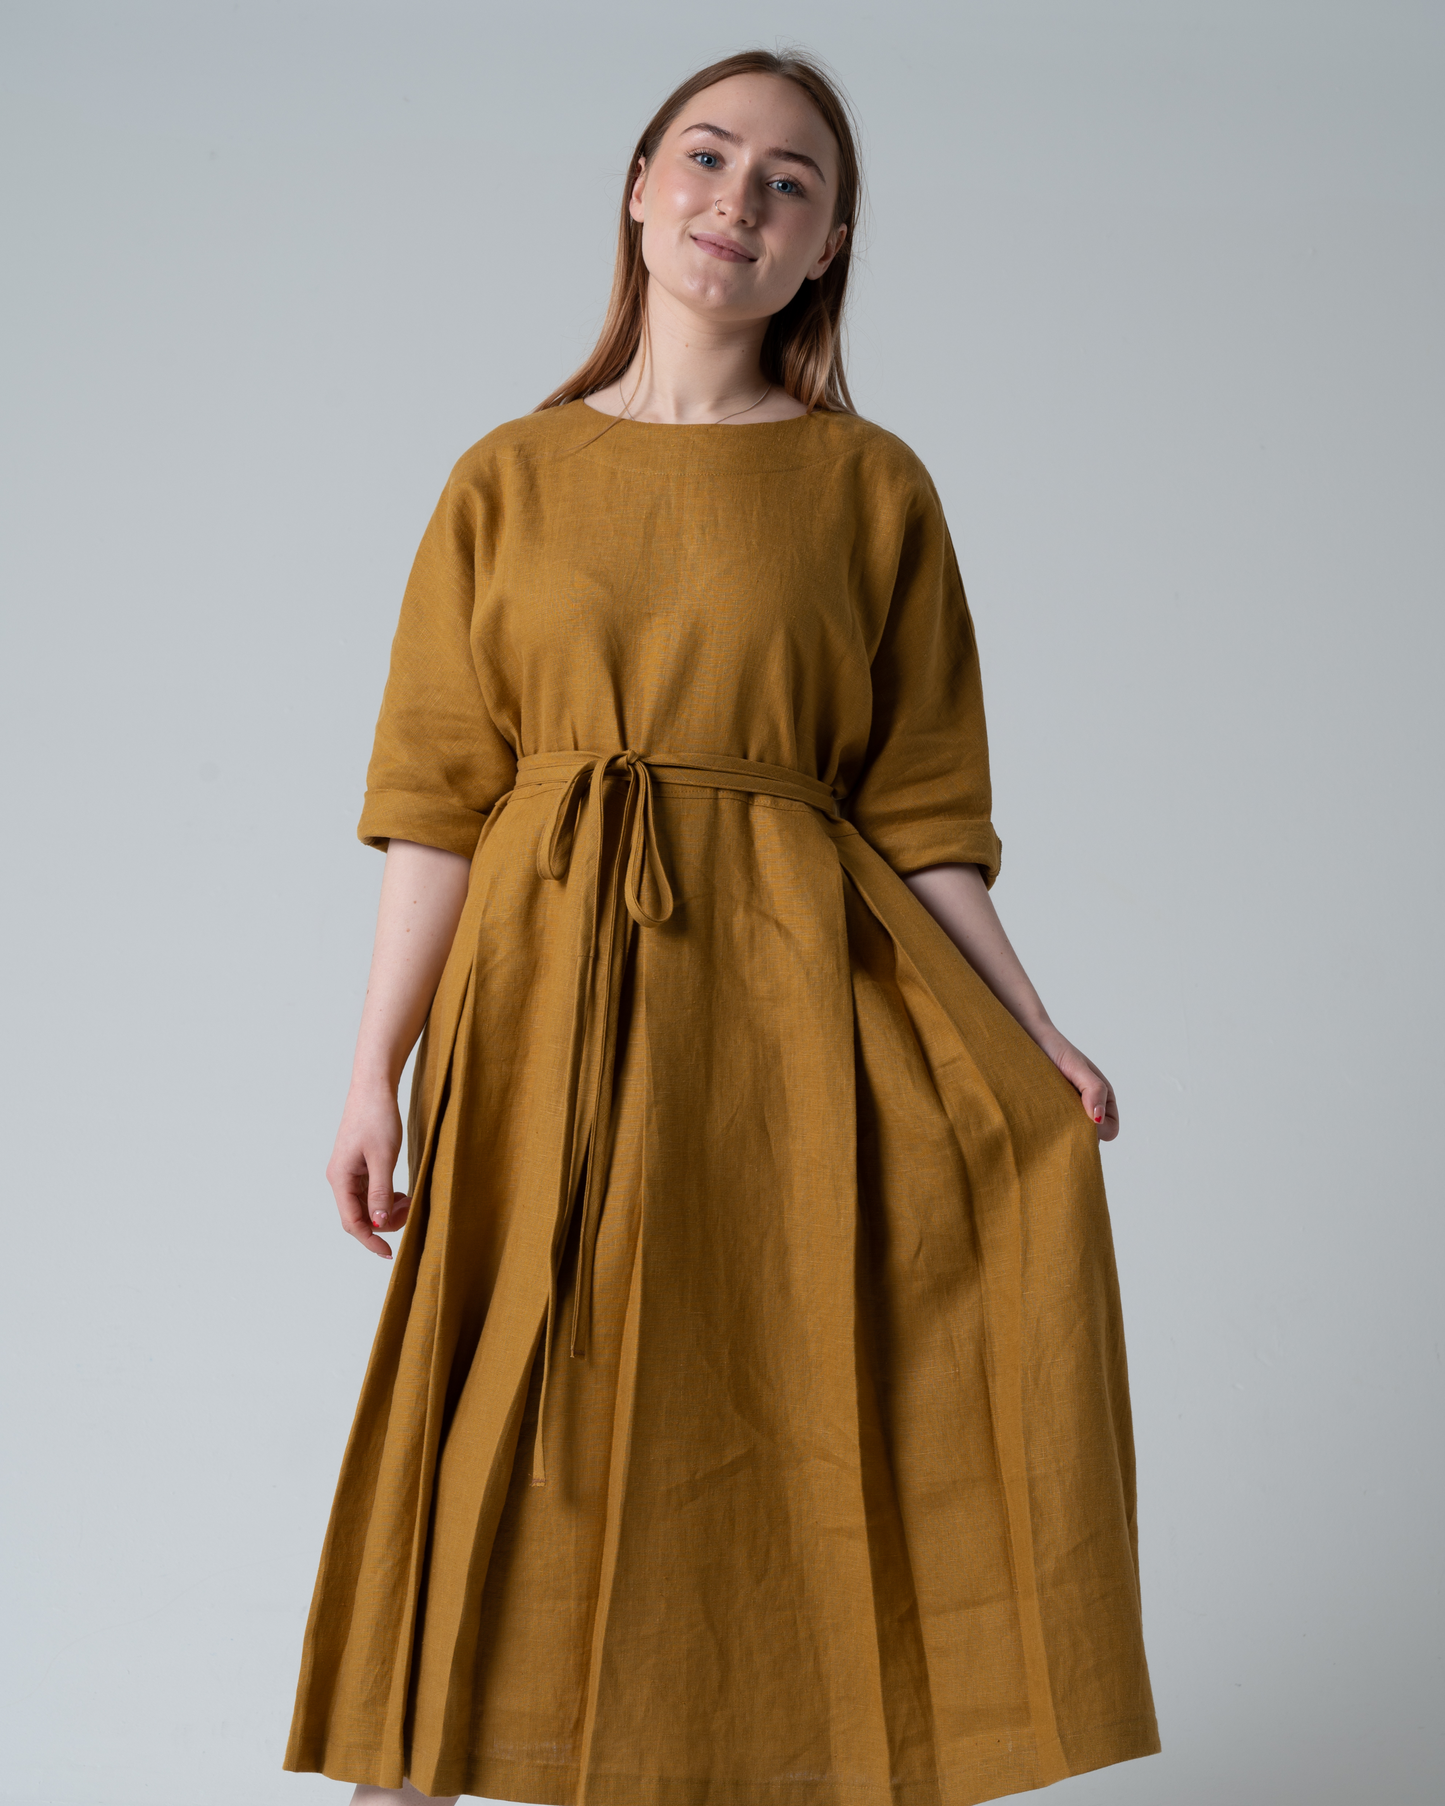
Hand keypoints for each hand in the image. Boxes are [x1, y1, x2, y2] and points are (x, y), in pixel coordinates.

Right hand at [326, 1081, 409, 1257]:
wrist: (374, 1088)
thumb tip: (379, 1222)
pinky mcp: (358, 1165)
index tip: (390, 1252)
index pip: (352, 1222)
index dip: (371, 1240)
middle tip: (411, 1212)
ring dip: (387, 1209)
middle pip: (359, 1216)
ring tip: (409, 1200)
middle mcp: (340, 1178)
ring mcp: (348, 1172)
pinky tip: (401, 1193)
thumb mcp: (383, 1157)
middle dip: (385, 1222)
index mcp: (340, 1178)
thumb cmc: (377, 1118)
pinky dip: (386, 1197)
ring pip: (366, 1205)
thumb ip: (380, 1192)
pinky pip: (370, 1192)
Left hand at [1036, 1028, 1119, 1140]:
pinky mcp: (1050, 1114)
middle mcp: (1087, 1109)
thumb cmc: (1056, 1050)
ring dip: (1061, 1130)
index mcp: (1103, 1099)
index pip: (1109, 1131)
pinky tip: (1038, 1115)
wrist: (1028, 1038)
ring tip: (1046, 1111)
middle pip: (1090, 1138)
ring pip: (1071, 1136)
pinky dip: (1048, 1128)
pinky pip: (1054, 1132)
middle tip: (1057, 1114)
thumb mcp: (1077, 1067)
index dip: (1097, 1130)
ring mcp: (1068, 1113)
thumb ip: (1093, 1089)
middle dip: (1077, 1132)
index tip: (1076, 1117)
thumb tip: (1098, 1118)